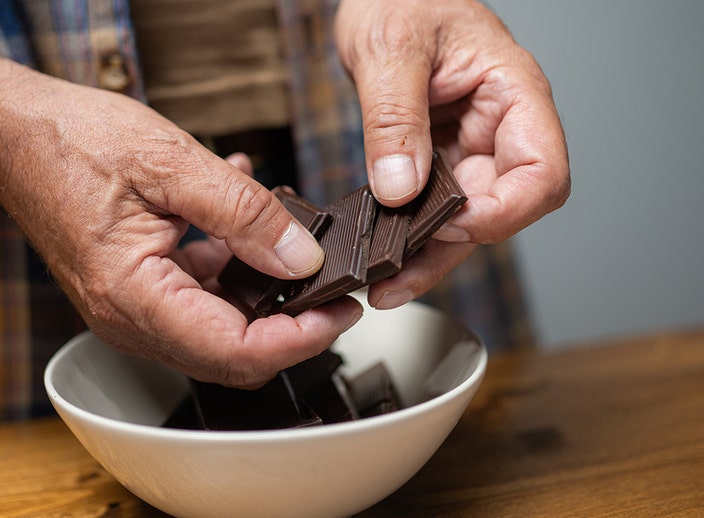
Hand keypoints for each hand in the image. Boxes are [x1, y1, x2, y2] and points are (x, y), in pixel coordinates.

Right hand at [0, 0, 362, 388]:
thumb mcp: (172, 164)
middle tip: (335, 287)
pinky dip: (231, 270)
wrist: (11, 134)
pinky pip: (197, 299)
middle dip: (292, 325)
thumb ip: (244, 214)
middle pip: (232, 355)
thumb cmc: (71, 143)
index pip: (236, 351)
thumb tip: (303, 256)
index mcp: (135, 299)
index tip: (342, 310)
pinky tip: (241, 222)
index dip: (301, 338)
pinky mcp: (134, 290)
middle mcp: (130, 319)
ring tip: (293, 242)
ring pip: (219, 330)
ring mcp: (130, 310)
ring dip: (263, 293)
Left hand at [335, 0, 569, 307]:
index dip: (503, 212)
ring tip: (385, 287)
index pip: (541, 174)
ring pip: (464, 222)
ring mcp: (469, 149)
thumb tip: (401, 187)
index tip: (449, 223)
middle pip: (501, 209)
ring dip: (428, 257)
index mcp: (514, 95)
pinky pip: (433, 211)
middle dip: (454, 246)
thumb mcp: (391, 49)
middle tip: (398, 271)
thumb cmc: (402, 0)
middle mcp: (498, 129)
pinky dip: (409, 239)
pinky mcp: (437, 162)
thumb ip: (395, 118)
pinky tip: (383, 263)